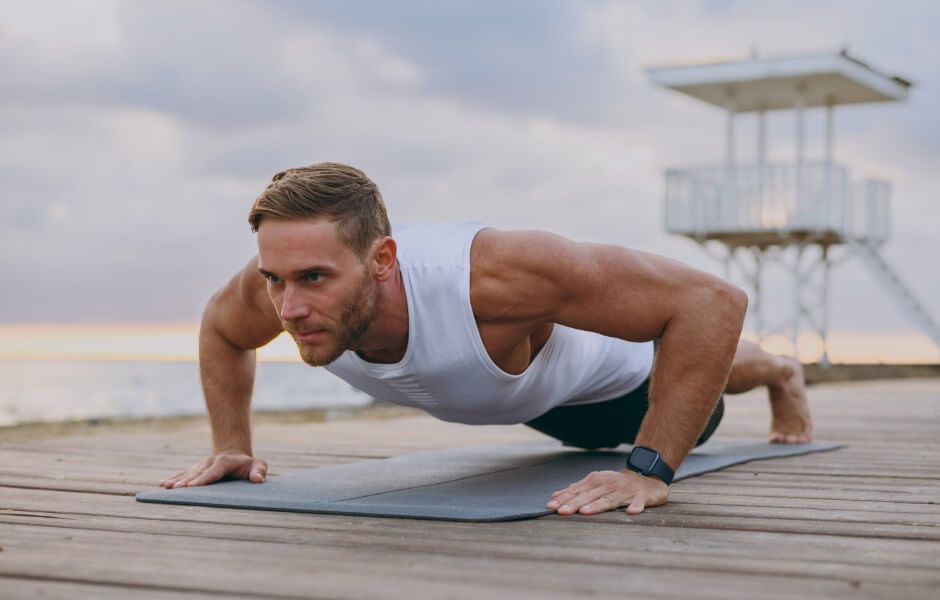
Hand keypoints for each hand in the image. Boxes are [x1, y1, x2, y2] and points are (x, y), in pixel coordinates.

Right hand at [160, 452, 267, 488]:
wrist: (235, 455)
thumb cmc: (248, 465)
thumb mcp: (258, 465)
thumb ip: (259, 470)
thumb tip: (258, 480)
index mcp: (224, 462)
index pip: (213, 471)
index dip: (204, 478)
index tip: (193, 486)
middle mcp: (210, 462)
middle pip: (197, 473)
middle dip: (187, 481)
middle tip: (176, 489)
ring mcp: (201, 465)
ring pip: (188, 473)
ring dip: (177, 480)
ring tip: (167, 486)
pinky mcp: (195, 469)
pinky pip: (182, 473)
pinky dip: (173, 478)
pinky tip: (163, 484)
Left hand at [546, 469, 668, 515]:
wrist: (647, 476)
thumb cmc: (618, 484)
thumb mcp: (597, 483)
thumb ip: (577, 489)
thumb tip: (556, 495)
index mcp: (598, 481)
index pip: (578, 490)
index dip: (564, 498)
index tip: (551, 506)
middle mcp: (609, 484)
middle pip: (590, 495)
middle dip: (575, 503)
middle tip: (562, 511)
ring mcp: (626, 490)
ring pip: (610, 499)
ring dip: (598, 505)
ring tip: (585, 512)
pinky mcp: (642, 496)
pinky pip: (639, 502)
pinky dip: (636, 506)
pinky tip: (631, 512)